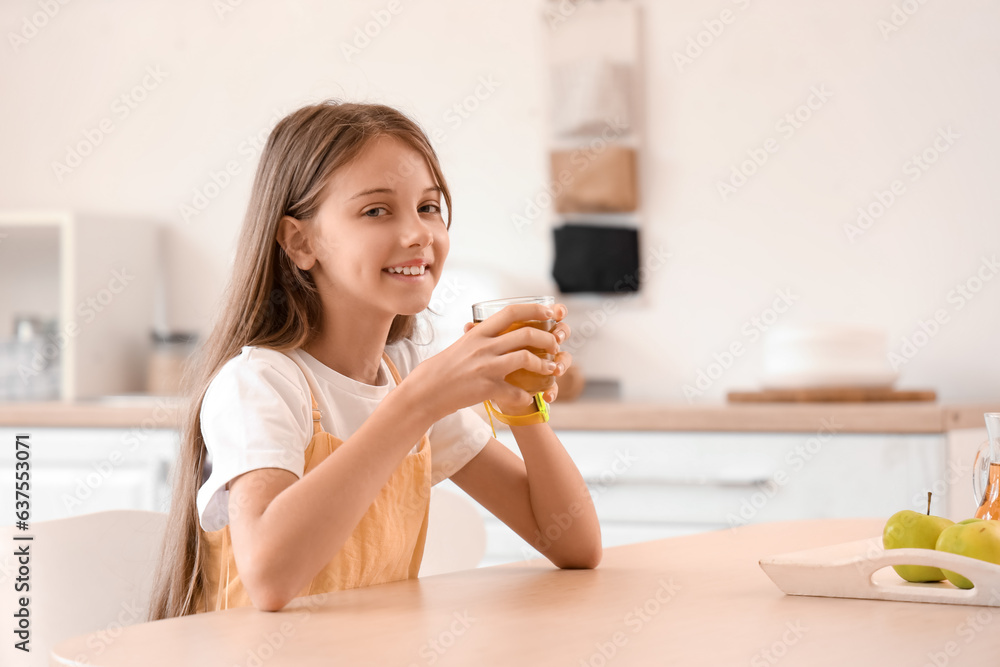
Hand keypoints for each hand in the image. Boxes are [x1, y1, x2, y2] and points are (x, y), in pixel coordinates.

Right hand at [403, 303, 569, 420]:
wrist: (426, 390)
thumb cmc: (443, 368)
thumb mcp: (462, 344)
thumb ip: (478, 336)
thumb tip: (490, 328)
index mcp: (479, 333)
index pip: (511, 312)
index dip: (534, 309)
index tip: (548, 312)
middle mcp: (484, 346)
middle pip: (525, 334)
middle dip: (547, 338)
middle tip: (555, 344)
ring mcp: (486, 367)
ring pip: (525, 358)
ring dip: (544, 364)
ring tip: (550, 369)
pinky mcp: (487, 388)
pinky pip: (516, 392)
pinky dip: (525, 396)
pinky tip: (527, 398)